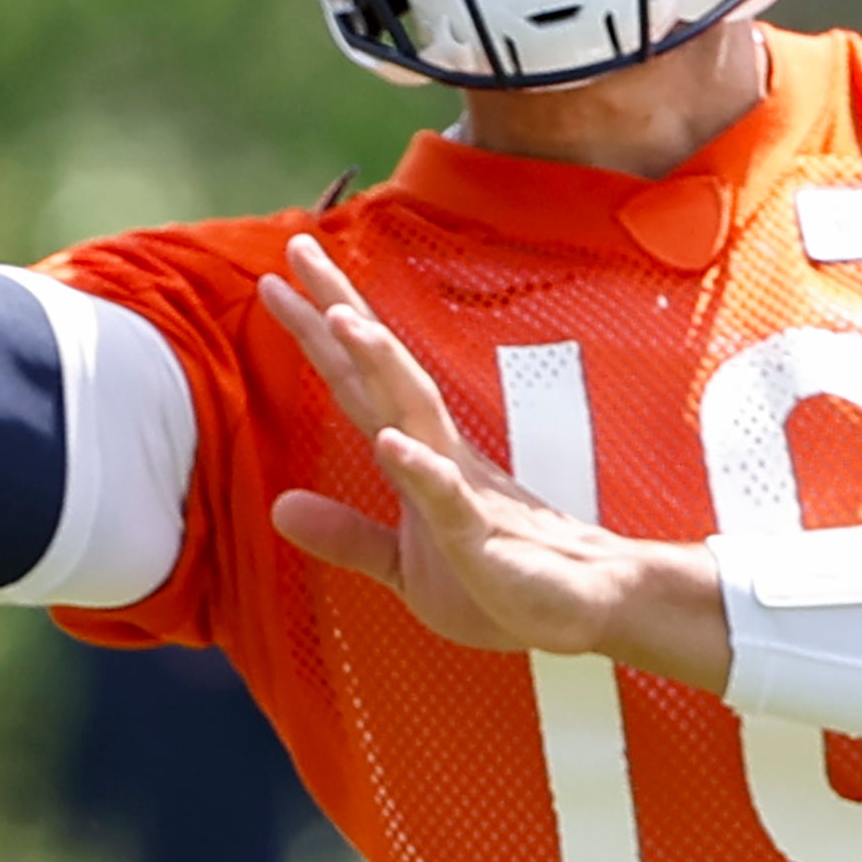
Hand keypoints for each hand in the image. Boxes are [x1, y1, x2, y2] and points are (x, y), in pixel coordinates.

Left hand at [258, 236, 726, 687]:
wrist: (584, 613)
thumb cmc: (499, 583)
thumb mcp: (403, 568)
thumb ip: (347, 535)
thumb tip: (280, 506)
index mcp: (418, 458)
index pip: (358, 384)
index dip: (318, 333)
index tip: (277, 280)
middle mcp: (438, 456)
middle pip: (381, 371)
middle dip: (339, 310)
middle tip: (299, 247)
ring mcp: (462, 490)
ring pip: (415, 413)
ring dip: (379, 365)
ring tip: (339, 319)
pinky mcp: (482, 537)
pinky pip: (447, 499)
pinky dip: (419, 470)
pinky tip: (390, 443)